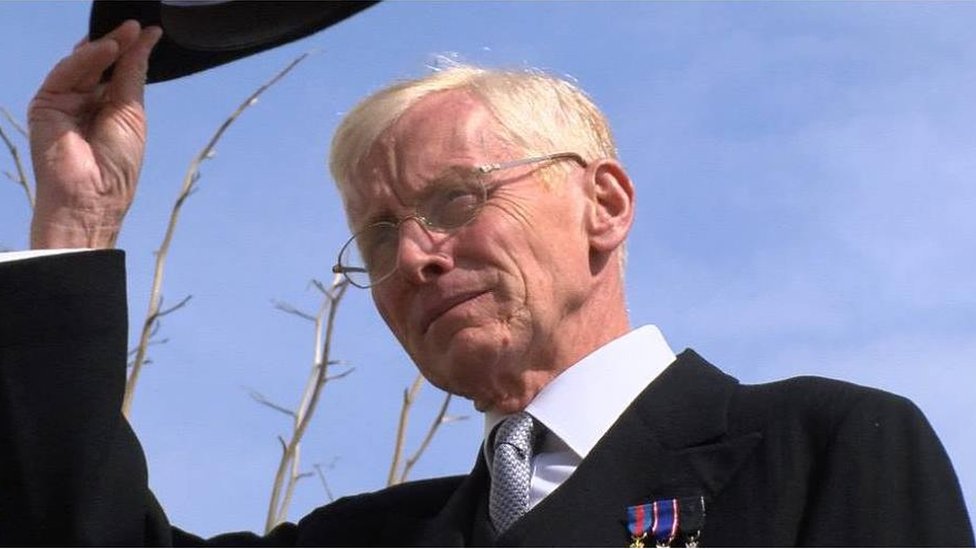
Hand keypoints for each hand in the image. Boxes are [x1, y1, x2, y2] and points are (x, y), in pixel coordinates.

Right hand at [28, 21, 161, 248]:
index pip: (120, 72)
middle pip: (101, 64)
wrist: (92, 196)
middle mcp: (86, 103)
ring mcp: (65, 102)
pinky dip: (87, 58)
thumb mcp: (132, 113)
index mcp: (109, 109)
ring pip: (83, 64)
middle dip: (120, 44)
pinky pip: (66, 73)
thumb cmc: (117, 167)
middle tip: (137, 26)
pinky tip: (107, 48)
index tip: (150, 32)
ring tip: (127, 33)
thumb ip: (132, 75)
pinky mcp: (46, 103)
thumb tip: (143, 42)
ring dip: (106, 46)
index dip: (134, 51)